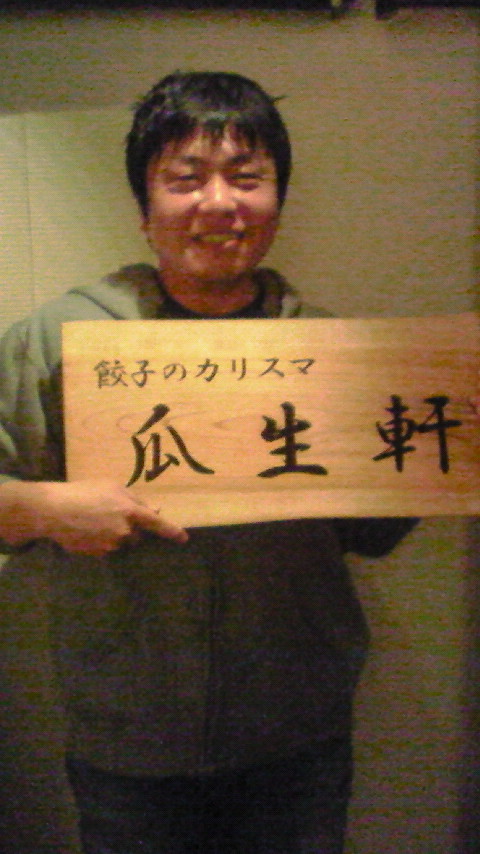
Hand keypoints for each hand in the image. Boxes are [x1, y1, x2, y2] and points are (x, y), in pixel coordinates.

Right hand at [0, 479, 187, 555]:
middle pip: (136, 534)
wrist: (53, 510)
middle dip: (130, 528)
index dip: (172, 531)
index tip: (184, 538)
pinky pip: (106, 548)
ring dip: (114, 534)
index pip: (157, 523)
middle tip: (111, 515)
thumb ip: (134, 499)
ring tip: (94, 521)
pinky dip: (100, 541)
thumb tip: (154, 510)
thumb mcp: (111, 487)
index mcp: (130, 510)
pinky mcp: (97, 554)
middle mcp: (124, 531)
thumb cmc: (83, 492)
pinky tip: (86, 530)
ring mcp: (110, 545)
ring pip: (121, 542)